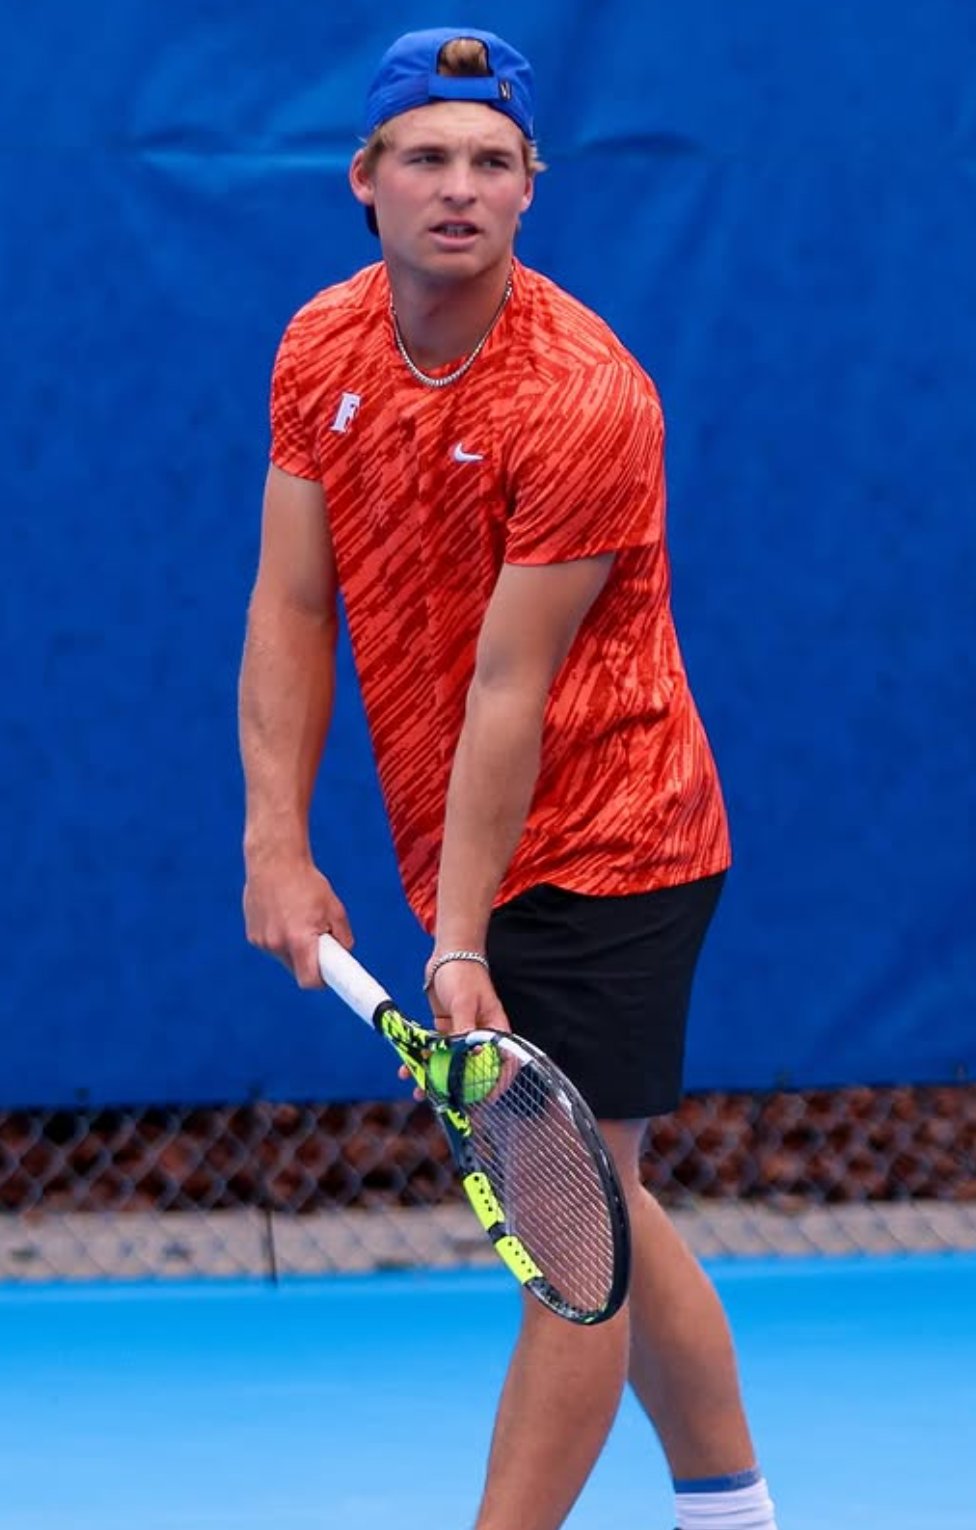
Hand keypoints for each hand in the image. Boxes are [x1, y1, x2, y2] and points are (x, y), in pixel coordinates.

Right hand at [243, 854, 351, 987]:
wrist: (274, 861)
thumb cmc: (308, 884)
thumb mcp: (334, 909)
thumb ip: (343, 937)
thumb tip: (343, 955)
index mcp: (299, 940)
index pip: (309, 980)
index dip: (322, 982)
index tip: (330, 978)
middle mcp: (276, 944)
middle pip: (297, 970)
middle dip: (310, 960)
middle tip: (318, 939)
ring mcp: (261, 941)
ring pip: (284, 957)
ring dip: (294, 947)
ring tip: (298, 919)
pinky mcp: (252, 935)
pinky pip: (272, 946)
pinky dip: (280, 938)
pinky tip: (283, 915)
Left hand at [400, 958, 508, 1100]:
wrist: (448, 954)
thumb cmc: (464, 974)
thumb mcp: (464, 1001)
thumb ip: (463, 1029)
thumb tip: (464, 1056)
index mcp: (495, 1030)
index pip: (502, 1063)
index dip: (495, 1084)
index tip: (482, 1102)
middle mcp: (480, 1035)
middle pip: (472, 1068)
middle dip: (457, 1088)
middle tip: (443, 1103)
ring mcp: (462, 1033)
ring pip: (449, 1062)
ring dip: (433, 1077)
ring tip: (417, 1090)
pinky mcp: (445, 1029)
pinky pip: (433, 1050)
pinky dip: (420, 1058)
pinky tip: (405, 1068)